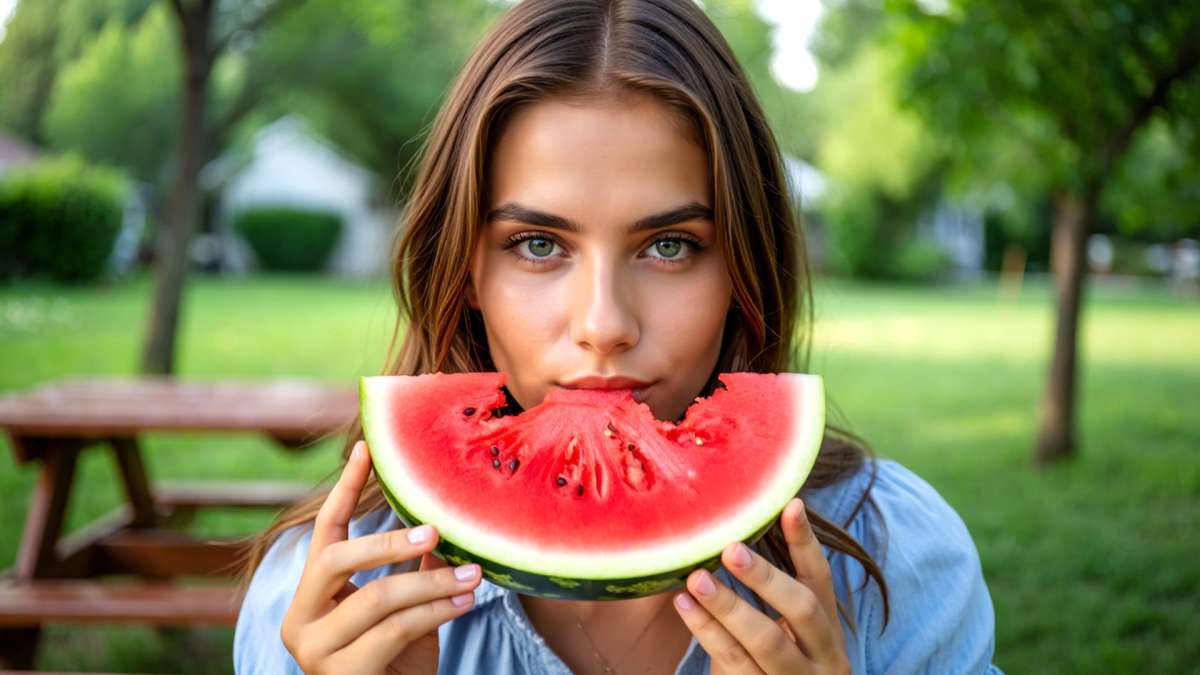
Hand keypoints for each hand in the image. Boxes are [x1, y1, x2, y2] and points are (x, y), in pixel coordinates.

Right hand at [279, 440, 481, 674]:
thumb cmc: (398, 663)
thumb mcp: (407, 608)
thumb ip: (413, 568)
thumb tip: (440, 519)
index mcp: (311, 594)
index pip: (325, 531)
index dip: (346, 488)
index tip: (368, 448)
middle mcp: (300, 619)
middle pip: (338, 558)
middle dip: (390, 541)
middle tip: (436, 530)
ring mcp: (314, 651)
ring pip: (376, 597)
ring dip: (432, 583)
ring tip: (472, 575)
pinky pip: (395, 630)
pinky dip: (436, 612)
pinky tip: (465, 603)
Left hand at [672, 498, 849, 673]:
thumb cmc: (776, 669)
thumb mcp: (786, 636)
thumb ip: (771, 597)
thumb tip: (731, 536)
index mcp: (828, 631)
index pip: (821, 580)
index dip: (806, 543)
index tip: (790, 505)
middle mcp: (822, 657)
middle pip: (802, 610)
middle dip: (765, 578)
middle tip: (729, 550)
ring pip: (766, 643)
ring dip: (728, 607)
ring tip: (695, 578)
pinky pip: (735, 665)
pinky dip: (708, 634)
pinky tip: (686, 607)